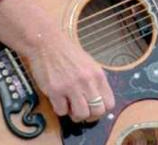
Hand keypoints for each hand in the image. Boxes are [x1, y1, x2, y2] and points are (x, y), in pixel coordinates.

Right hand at [0, 0, 114, 123]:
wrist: (47, 43)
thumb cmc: (67, 53)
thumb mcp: (89, 64)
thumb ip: (95, 81)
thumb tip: (100, 102)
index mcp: (97, 74)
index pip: (109, 103)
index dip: (101, 109)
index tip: (93, 107)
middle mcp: (87, 81)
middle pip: (97, 112)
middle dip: (89, 115)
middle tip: (80, 108)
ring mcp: (71, 86)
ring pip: (81, 115)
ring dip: (74, 114)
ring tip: (69, 104)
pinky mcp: (55, 90)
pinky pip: (62, 111)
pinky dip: (60, 108)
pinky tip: (58, 98)